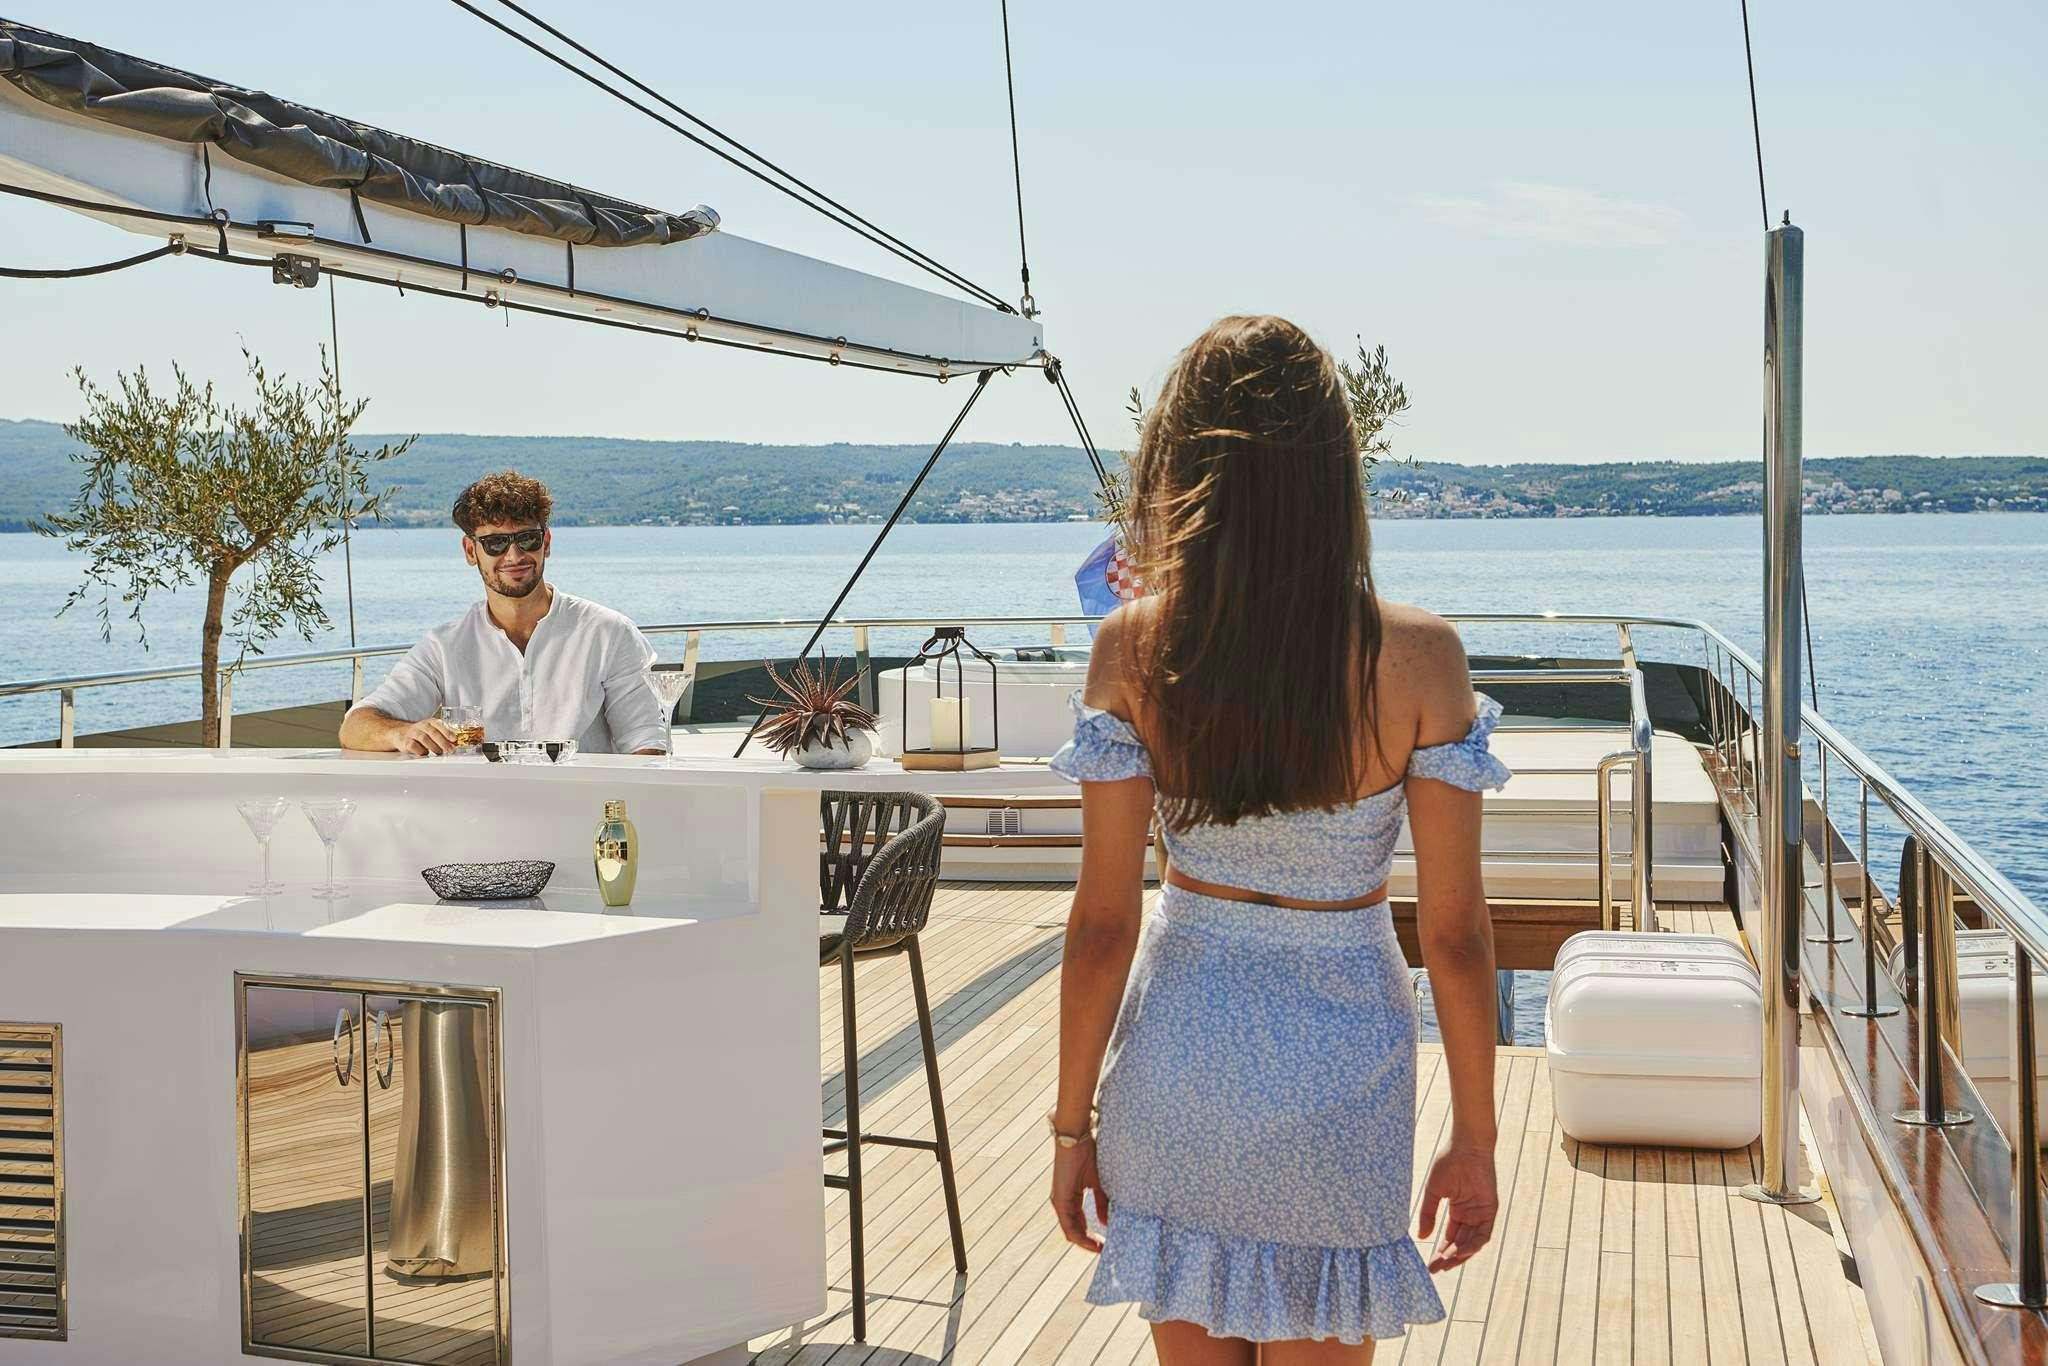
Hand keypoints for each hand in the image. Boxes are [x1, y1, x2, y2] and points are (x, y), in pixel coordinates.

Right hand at [396, 718, 458, 755]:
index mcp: (430, 723)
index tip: (454, 739)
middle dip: (443, 742)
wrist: (400, 733)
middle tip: (450, 749)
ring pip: (424, 738)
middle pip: (433, 732)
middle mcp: (421, 726)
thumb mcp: (433, 731)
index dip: (447, 731)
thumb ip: (444, 736)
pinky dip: (421, 750)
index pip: (439, 725)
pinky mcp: (406, 742)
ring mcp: (413, 734)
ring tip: (439, 752)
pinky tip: (425, 753)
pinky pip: (414, 746)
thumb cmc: (421, 733)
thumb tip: (456, 744)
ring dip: (433, 747)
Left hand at [1049, 1140, 1107, 1252]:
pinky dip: (1080, 1236)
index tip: (1106, 1244)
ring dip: (1085, 1243)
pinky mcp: (1060, 1201)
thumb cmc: (1087, 1156)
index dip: (1092, 1237)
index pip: (1080, 1225)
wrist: (1076, 1140)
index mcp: (1071, 1199)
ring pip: (1071, 1232)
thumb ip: (1102, 1203)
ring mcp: (1060, 1203)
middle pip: (1075, 1232)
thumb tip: (1107, 1222)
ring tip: (1100, 1249)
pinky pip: (1068, 1226)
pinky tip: (1092, 1241)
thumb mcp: (1098, 1184)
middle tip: (1105, 1250)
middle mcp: (1063, 1204)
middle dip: (1090, 1243)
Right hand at [1417, 1144, 1496, 1272]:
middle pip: (1460, 1243)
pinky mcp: (1490, 1210)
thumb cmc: (1448, 1163)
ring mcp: (1481, 1214)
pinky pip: (1483, 1234)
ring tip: (1445, 1263)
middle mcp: (1470, 1215)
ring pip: (1471, 1243)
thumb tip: (1422, 1237)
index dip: (1441, 1251)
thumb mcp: (1434, 1192)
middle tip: (1435, 1269)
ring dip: (1459, 1255)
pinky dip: (1472, 1245)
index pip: (1450, 1237)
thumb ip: (1428, 1214)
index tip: (1430, 1264)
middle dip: (1448, 1258)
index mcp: (1458, 1210)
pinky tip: (1459, 1252)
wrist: (1465, 1148)